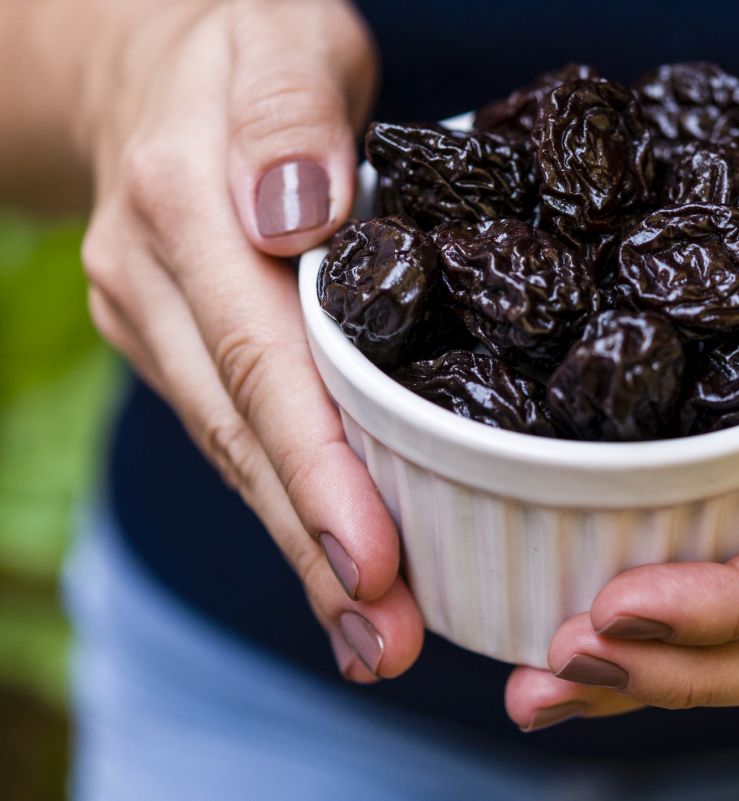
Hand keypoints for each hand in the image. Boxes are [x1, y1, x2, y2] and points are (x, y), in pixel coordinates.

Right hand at [80, 0, 420, 680]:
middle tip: (389, 642)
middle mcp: (154, 280)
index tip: (373, 561)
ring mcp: (154, 318)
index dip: (319, 468)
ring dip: (303, 551)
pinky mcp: (176, 340)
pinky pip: (236, 432)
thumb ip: (290, 114)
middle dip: (316, 548)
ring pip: (234, 451)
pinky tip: (337, 568)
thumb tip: (293, 215)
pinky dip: (290, 503)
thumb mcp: (282, 39)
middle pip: (243, 435)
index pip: (261, 361)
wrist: (151, 54)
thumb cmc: (243, 39)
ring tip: (376, 638)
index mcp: (186, 205)